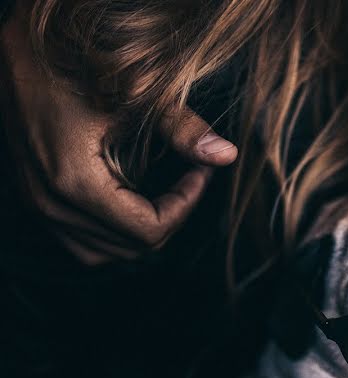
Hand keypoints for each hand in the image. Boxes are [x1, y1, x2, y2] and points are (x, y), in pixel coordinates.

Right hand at [1, 7, 236, 264]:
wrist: (15, 55)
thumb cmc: (71, 66)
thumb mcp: (134, 94)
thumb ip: (182, 128)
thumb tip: (227, 155)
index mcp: (74, 182)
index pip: (147, 230)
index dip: (184, 206)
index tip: (200, 174)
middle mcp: (51, 204)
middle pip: (130, 247)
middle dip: (170, 216)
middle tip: (190, 177)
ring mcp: (39, 206)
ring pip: (104, 252)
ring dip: (141, 230)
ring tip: (165, 192)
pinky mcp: (36, 201)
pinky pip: (80, 241)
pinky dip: (113, 231)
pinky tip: (132, 198)